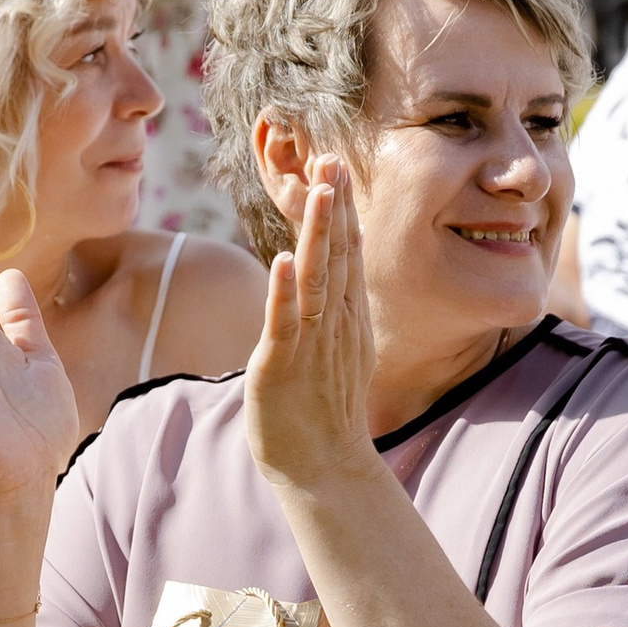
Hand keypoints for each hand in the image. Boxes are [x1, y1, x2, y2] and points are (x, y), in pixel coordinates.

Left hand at [243, 157, 379, 498]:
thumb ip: (331, 313)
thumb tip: (326, 282)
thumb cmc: (322, 410)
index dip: (341, 209)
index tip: (335, 166)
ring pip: (316, 279)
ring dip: (316, 235)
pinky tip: (281, 261)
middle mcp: (335, 324)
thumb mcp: (333, 350)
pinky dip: (283, 292)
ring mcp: (310, 343)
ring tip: (317, 192)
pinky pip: (284, 324)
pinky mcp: (281, 365)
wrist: (323, 466)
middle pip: (337, 255)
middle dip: (333, 207)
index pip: (346, 253)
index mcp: (346, 317)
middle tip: (332, 160)